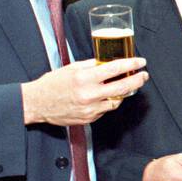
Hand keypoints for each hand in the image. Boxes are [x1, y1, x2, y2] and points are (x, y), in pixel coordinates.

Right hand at [22, 57, 147, 125]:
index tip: (141, 62)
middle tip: (144, 75)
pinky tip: (106, 96)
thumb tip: (109, 62)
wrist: (37, 104)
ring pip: (117, 101)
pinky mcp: (90, 118)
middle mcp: (89, 94)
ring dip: (123, 93)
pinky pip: (106, 109)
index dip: (131, 64)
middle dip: (137, 80)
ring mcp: (90, 108)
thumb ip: (92, 65)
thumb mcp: (71, 68)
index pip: (115, 69)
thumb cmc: (52, 84)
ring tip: (126, 85)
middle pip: (123, 87)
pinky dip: (109, 102)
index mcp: (84, 78)